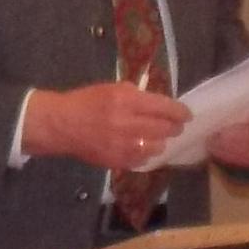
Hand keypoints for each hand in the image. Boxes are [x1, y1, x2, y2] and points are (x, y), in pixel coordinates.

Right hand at [23, 81, 190, 173]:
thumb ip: (137, 95)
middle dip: (174, 127)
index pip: (164, 107)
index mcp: (127, 100)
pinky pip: (143, 160)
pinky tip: (142, 148)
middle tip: (176, 127)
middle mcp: (128, 123)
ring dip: (161, 142)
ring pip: (157, 147)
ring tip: (158, 138)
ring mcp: (123, 145)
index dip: (180, 112)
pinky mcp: (117, 160)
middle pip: (165, 129)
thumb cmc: (87, 102)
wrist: (62, 125)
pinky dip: (146, 154)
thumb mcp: (112, 88)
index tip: (187, 115)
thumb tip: (158, 103)